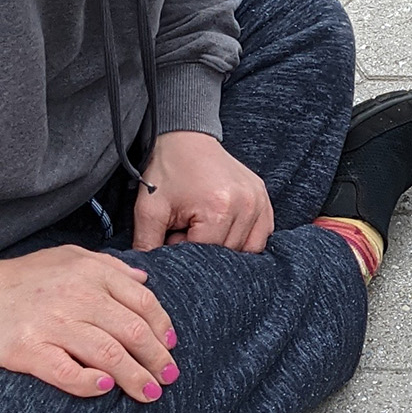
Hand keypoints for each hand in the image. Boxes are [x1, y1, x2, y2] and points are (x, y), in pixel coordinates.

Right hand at [0, 246, 176, 401]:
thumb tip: (144, 280)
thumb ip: (108, 267)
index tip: (171, 346)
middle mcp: (76, 297)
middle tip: (168, 378)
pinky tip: (104, 388)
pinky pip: (66, 372)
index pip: (143, 303)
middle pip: (133, 332)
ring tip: (149, 393)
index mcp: (90, 274)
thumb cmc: (23, 279)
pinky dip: (89, 383)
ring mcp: (52, 324)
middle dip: (157, 359)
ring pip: (108, 355)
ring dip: (135, 378)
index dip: (163, 328)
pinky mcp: (28, 350)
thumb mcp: (67, 257)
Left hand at [132, 130, 271, 252]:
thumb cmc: (168, 171)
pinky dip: (244, 238)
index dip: (186, 248)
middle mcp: (245, 205)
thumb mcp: (149, 209)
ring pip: (247, 249)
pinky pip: (261, 235)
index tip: (174, 232)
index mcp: (218, 208)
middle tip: (187, 227)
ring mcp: (259, 201)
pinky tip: (224, 226)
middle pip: (228, 253)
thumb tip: (150, 274)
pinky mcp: (264, 198)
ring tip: (206, 226)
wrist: (185, 138)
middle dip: (205, 247)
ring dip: (225, 245)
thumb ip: (146, 245)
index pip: (207, 254)